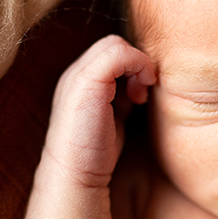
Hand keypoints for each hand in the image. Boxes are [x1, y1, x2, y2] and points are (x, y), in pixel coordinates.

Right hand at [43, 35, 155, 188]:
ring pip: (116, 44)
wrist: (75, 174)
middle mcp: (75, 72)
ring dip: (138, 65)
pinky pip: (118, 52)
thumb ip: (123, 94)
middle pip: (114, 44)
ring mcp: (78, 74)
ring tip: (139, 96)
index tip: (140, 95)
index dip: (131, 67)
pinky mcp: (87, 81)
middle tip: (141, 95)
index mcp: (80, 79)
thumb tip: (142, 81)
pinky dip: (138, 66)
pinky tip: (139, 95)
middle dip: (135, 65)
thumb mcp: (114, 115)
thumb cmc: (95, 152)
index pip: (111, 52)